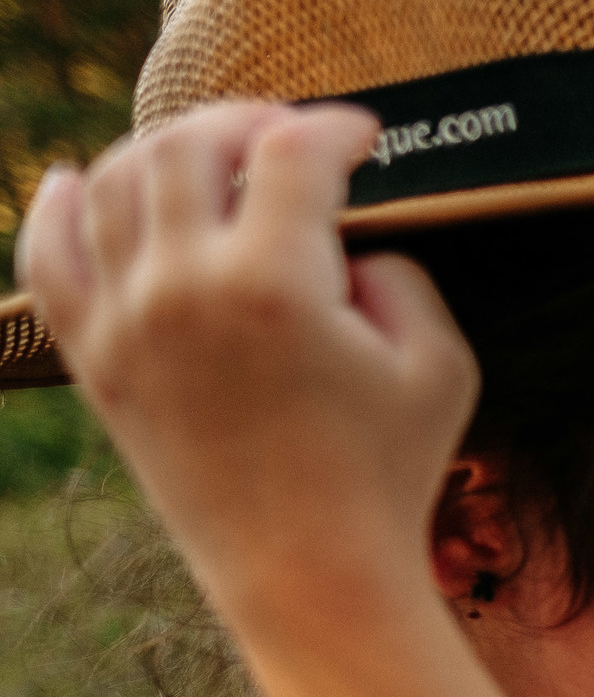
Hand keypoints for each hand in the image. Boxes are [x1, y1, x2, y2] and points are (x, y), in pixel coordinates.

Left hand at [15, 101, 477, 618]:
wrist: (311, 576)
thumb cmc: (388, 475)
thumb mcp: (441, 365)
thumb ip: (400, 275)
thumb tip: (345, 243)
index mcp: (279, 284)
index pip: (294, 152)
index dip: (338, 128)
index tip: (365, 138)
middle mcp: (187, 288)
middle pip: (192, 143)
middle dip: (248, 120)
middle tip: (286, 136)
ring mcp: (129, 322)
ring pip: (117, 180)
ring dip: (167, 149)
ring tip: (211, 160)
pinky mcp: (99, 362)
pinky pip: (49, 256)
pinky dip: (58, 205)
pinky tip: (81, 182)